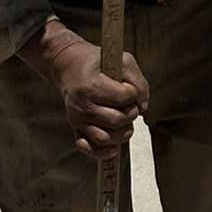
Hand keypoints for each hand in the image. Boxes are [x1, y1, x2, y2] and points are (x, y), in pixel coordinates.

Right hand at [49, 37, 149, 158]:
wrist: (68, 66)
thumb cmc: (98, 63)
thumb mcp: (122, 60)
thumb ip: (138, 81)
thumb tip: (143, 107)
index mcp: (91, 86)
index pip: (123, 97)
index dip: (133, 93)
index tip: (128, 87)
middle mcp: (81, 105)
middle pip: (117, 120)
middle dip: (131, 113)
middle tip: (129, 104)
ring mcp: (77, 119)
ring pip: (105, 138)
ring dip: (122, 132)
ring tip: (124, 119)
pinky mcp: (76, 128)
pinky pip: (89, 148)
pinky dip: (103, 152)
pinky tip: (114, 145)